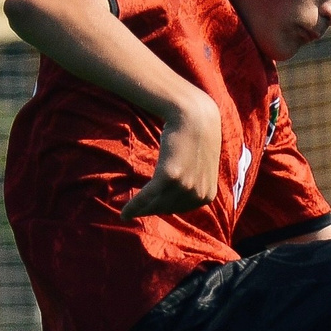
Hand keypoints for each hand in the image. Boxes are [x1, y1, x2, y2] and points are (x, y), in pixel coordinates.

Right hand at [118, 85, 222, 218]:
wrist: (194, 116)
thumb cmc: (195, 139)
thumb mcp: (199, 168)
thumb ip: (192, 185)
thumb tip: (178, 197)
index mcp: (207, 196)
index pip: (179, 210)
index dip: (163, 208)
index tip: (150, 208)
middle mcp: (198, 195)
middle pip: (167, 208)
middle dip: (150, 209)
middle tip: (136, 210)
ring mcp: (185, 186)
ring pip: (156, 204)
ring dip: (141, 209)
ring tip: (128, 211)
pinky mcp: (170, 176)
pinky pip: (147, 196)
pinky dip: (134, 207)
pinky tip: (124, 214)